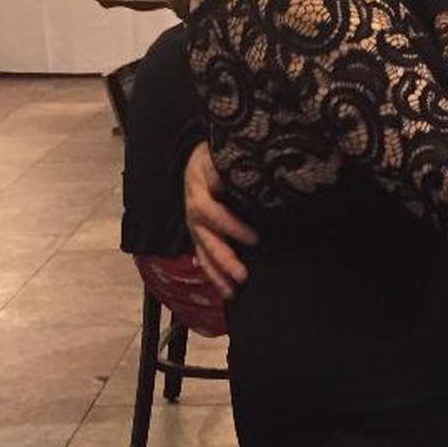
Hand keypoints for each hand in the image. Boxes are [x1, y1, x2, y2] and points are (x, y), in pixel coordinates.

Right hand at [184, 141, 256, 297]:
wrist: (195, 160)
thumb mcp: (218, 154)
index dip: (231, 227)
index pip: (212, 212)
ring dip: (217, 274)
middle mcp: (193, 212)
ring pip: (203, 253)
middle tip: (243, 275)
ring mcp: (194, 225)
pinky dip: (213, 274)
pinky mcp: (198, 234)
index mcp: (199, 191)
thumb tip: (232, 178)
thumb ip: (226, 167)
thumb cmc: (213, 157)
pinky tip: (225, 290)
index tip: (254, 238)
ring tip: (233, 292)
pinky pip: (202, 257)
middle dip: (224, 259)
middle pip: (206, 239)